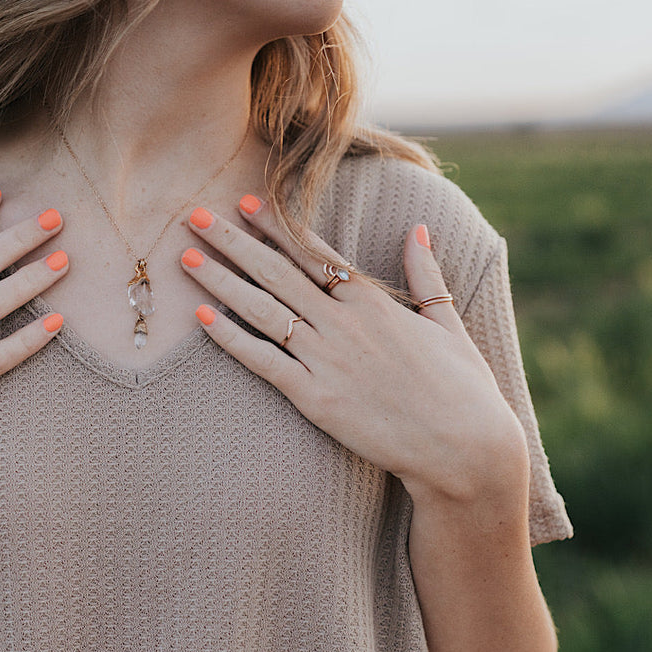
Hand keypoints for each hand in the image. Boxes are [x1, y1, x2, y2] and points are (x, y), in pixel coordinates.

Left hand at [181, 197, 528, 505]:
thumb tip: (418, 227)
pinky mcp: (316, 399)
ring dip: (220, 281)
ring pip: (262, 310)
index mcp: (373, 301)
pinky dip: (230, 338)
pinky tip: (202, 316)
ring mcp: (327, 360)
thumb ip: (425, 272)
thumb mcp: (447, 321)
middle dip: (232, 241)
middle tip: (195, 215)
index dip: (274, 226)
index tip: (244, 202)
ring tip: (185, 257)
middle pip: (276, 272)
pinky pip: (263, 361)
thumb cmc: (462, 388)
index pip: (312, 252)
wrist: (465, 449)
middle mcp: (344, 322)